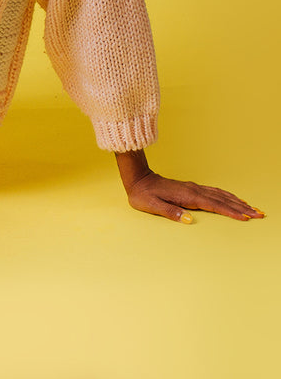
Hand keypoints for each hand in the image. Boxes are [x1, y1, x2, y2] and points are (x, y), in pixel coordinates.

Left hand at [126, 170, 265, 223]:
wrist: (138, 179)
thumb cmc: (144, 195)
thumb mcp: (152, 206)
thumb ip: (169, 212)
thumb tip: (188, 219)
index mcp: (187, 196)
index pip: (213, 205)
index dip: (230, 211)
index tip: (245, 217)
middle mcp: (193, 190)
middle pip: (222, 199)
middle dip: (241, 207)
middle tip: (259, 214)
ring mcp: (193, 188)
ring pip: (220, 194)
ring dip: (237, 201)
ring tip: (252, 208)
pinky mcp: (192, 188)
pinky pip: (214, 192)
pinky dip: (227, 196)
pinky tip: (233, 198)